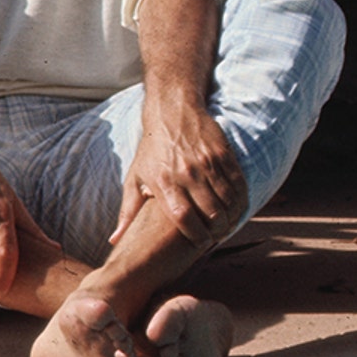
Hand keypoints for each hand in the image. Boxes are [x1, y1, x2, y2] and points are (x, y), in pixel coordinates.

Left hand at [114, 98, 246, 247]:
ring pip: (228, 200)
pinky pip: (238, 184)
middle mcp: (186, 173)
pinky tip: (237, 207)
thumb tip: (115, 239)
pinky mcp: (223, 154)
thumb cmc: (151, 149)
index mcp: (163, 183)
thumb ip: (128, 211)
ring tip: (228, 224)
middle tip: (217, 236)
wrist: (172, 112)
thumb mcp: (134, 178)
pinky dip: (241, 200)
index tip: (200, 244)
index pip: (184, 218)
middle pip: (211, 213)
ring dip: (232, 218)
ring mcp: (207, 163)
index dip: (196, 236)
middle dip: (218, 231)